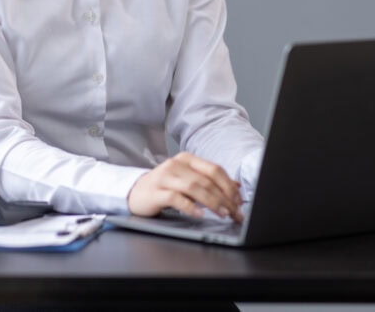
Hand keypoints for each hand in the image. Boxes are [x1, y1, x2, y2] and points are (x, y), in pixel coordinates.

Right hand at [127, 152, 244, 221]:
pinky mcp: (155, 192)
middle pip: (206, 180)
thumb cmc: (164, 186)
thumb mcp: (187, 180)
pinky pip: (176, 198)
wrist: (134, 191)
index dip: (229, 186)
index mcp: (187, 159)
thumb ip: (209, 182)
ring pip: (194, 187)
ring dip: (212, 202)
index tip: (239, 201)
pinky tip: (199, 214)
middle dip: (224, 198)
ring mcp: (165, 177)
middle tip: (235, 213)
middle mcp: (176, 165)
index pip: (214, 170)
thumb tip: (236, 187)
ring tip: (222, 214)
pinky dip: (190, 207)